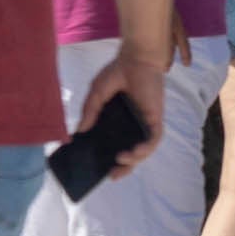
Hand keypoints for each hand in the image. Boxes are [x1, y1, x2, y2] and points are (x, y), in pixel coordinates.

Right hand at [70, 48, 164, 172]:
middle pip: (130, 152)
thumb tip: (79, 131)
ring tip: (121, 160)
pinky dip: (145, 148)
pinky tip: (135, 152)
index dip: (107, 157)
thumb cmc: (117, 73)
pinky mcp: (155, 119)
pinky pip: (153, 139)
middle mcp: (132, 125)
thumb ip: (89, 111)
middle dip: (124, 167)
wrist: (137, 60)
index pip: (113, 142)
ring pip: (143, 149)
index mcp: (117, 120)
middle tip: (113, 175)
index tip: (100, 170)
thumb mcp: (97, 94)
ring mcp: (144, 123)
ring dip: (134, 159)